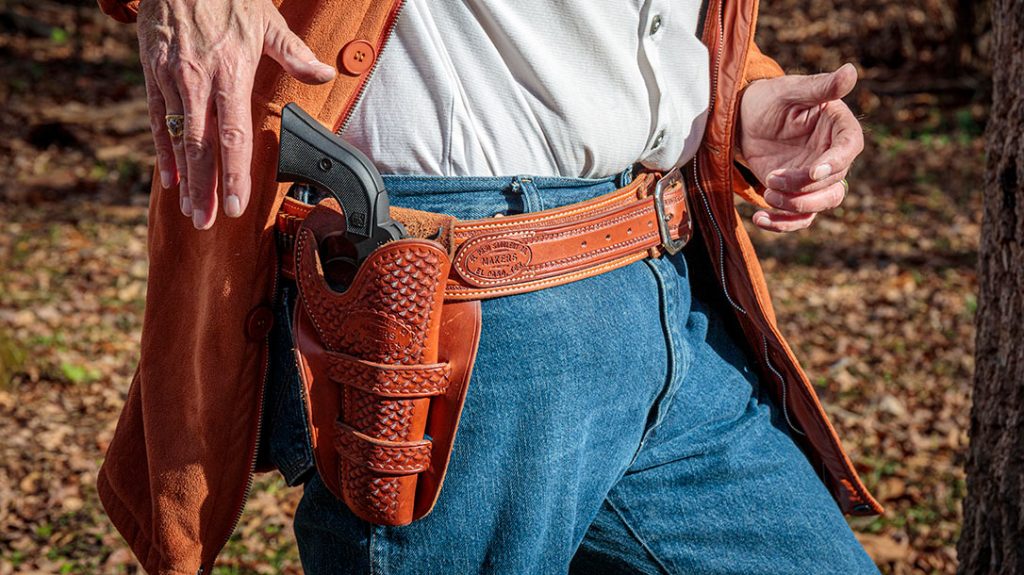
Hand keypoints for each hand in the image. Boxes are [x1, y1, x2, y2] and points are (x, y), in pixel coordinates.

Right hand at [138, 0, 336, 229]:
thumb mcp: (266, 21)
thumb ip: (294, 54)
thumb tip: (324, 75)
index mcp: (230, 72)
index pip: (233, 135)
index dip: (234, 174)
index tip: (236, 205)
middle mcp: (198, 80)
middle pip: (202, 147)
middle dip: (206, 188)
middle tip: (208, 222)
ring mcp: (171, 78)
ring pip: (178, 138)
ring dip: (186, 178)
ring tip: (192, 211)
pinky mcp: (152, 72)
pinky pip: (158, 119)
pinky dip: (164, 151)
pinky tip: (171, 178)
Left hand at [736, 63, 863, 232]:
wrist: (741, 121)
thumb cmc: (769, 99)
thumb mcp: (790, 91)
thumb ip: (820, 87)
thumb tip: (851, 71)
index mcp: (838, 128)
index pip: (849, 148)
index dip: (834, 163)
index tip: (812, 171)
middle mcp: (832, 156)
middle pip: (834, 183)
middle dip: (804, 186)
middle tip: (773, 178)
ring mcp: (816, 178)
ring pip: (821, 203)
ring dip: (796, 206)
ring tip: (768, 193)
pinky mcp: (797, 193)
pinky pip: (799, 217)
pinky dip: (782, 223)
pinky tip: (758, 219)